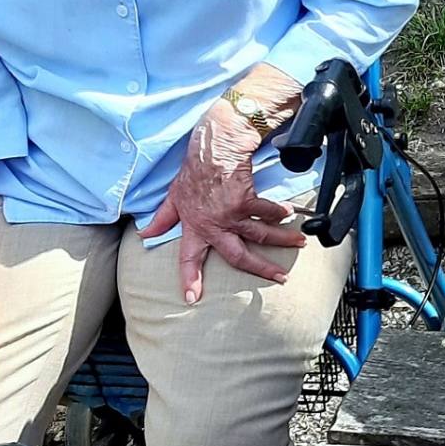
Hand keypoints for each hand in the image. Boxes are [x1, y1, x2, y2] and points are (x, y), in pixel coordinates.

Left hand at [138, 98, 307, 302]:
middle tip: (280, 278)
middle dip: (261, 269)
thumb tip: (145, 234)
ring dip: (283, 239)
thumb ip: (163, 218)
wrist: (213, 146)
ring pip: (261, 235)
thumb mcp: (174, 195)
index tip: (191, 298)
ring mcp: (231, 214)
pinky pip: (267, 211)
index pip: (189, 257)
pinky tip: (289, 212)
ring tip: (299, 241)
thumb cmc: (194, 169)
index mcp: (195, 226)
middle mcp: (213, 225)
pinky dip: (279, 212)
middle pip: (238, 256)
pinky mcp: (246, 200)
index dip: (189, 278)